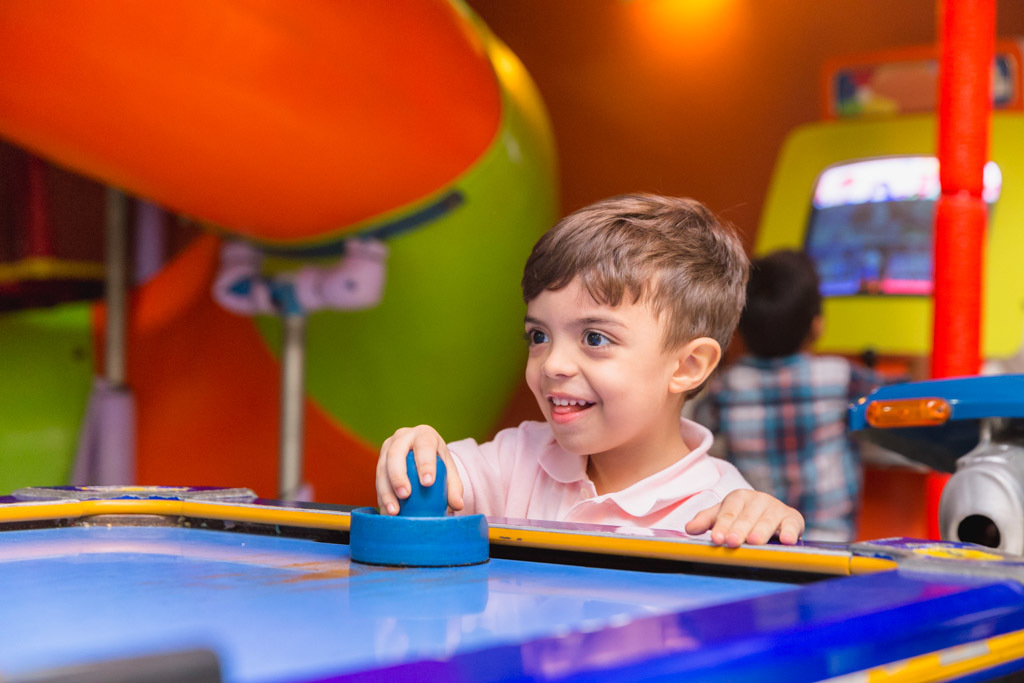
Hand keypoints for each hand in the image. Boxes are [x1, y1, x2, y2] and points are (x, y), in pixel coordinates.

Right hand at [375, 425, 463, 515]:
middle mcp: (402, 437)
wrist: (422, 456)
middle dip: (398, 476)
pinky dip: (382, 498)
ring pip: (382, 468)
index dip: (425, 463)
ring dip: (386, 491)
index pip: (424, 445)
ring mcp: (387, 448)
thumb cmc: (437, 462)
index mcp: (424, 435)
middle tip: (405, 495)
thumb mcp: (448, 470)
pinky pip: (377, 481)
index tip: (428, 483)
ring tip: (394, 511)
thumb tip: (457, 505)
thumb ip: (454, 487)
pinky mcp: (379, 463)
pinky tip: (388, 512)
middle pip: (396, 454)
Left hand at [685, 490, 803, 546]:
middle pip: (746, 517)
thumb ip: (706, 521)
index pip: (728, 513)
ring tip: (754, 542)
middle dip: (739, 529)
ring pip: (768, 520)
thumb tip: (689, 528)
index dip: (722, 526)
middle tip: (733, 542)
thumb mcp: (723, 515)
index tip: (716, 539)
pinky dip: (790, 532)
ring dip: (761, 531)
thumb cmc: (742, 516)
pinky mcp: (793, 518)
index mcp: (738, 497)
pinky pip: (792, 524)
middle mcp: (758, 500)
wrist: (771, 513)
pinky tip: (786, 541)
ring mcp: (776, 508)